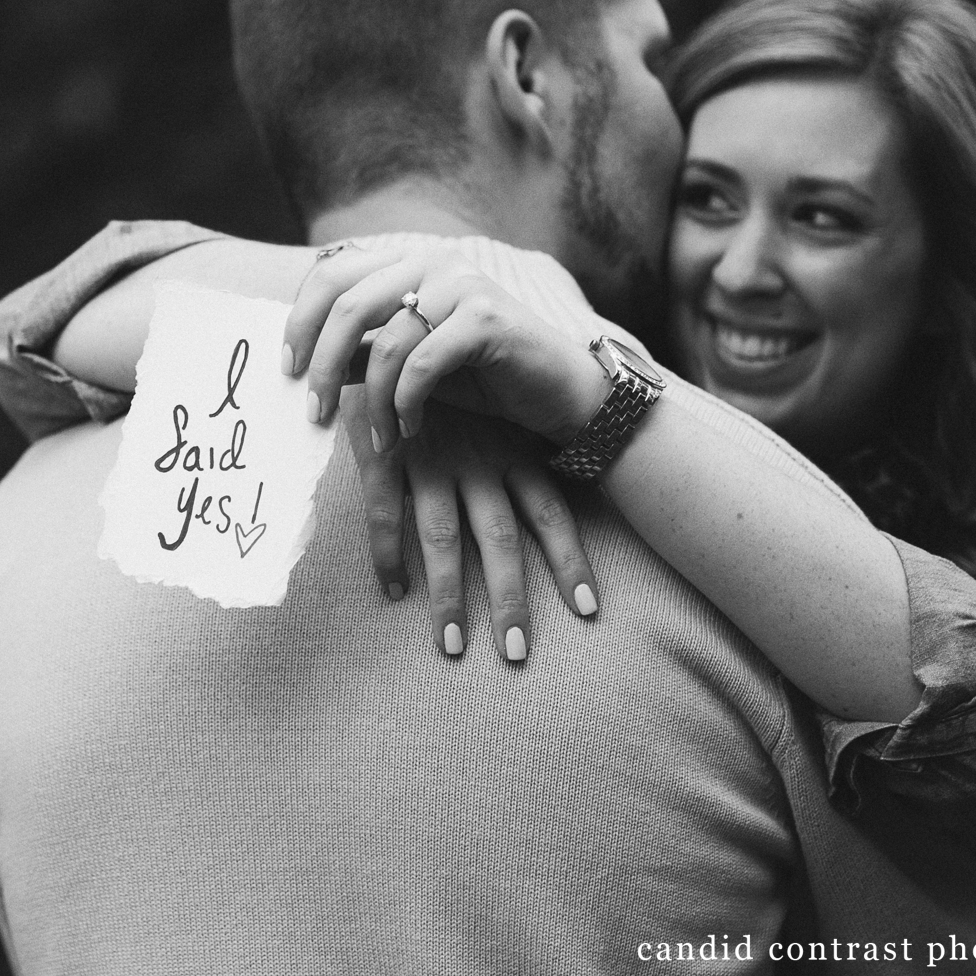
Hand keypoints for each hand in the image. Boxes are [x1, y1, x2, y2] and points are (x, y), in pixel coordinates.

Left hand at [287, 249, 607, 447]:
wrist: (559, 391)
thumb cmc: (482, 376)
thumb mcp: (412, 360)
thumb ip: (365, 350)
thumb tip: (304, 363)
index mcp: (408, 260)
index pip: (332, 272)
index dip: (300, 320)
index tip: (288, 369)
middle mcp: (431, 260)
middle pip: (348, 302)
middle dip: (322, 363)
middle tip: (314, 410)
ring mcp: (461, 283)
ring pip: (385, 341)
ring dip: (374, 402)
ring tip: (381, 439)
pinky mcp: (487, 317)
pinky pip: (423, 362)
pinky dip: (406, 403)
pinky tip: (410, 430)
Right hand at [344, 400, 600, 661]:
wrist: (403, 321)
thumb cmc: (461, 375)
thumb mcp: (501, 404)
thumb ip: (521, 442)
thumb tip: (572, 480)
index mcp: (511, 447)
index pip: (552, 510)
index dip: (570, 559)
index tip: (588, 608)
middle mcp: (478, 458)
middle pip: (502, 539)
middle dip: (511, 599)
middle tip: (517, 654)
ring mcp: (432, 458)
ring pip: (446, 538)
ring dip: (450, 595)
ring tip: (453, 646)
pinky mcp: (389, 454)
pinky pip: (388, 514)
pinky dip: (388, 555)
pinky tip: (393, 591)